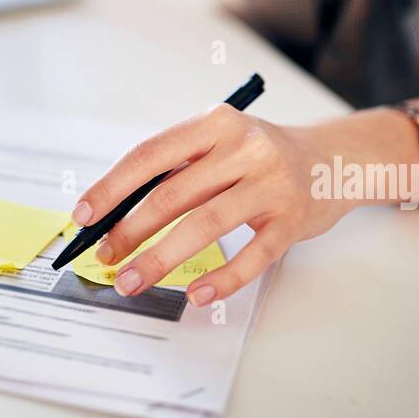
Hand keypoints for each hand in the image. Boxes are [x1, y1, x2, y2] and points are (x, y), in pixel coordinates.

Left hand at [71, 105, 353, 306]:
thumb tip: (116, 214)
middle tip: (106, 257)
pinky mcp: (292, 221)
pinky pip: (251, 257)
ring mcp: (272, 185)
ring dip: (161, 259)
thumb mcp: (221, 143)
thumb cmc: (260, 156)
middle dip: (130, 231)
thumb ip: (177, 170)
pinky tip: (195, 294)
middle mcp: (245, 148)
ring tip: (133, 281)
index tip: (84, 216)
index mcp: (216, 123)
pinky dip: (221, 279)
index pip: (151, 155)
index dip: (112, 188)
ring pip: (205, 226)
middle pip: (173, 194)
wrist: (334, 161)